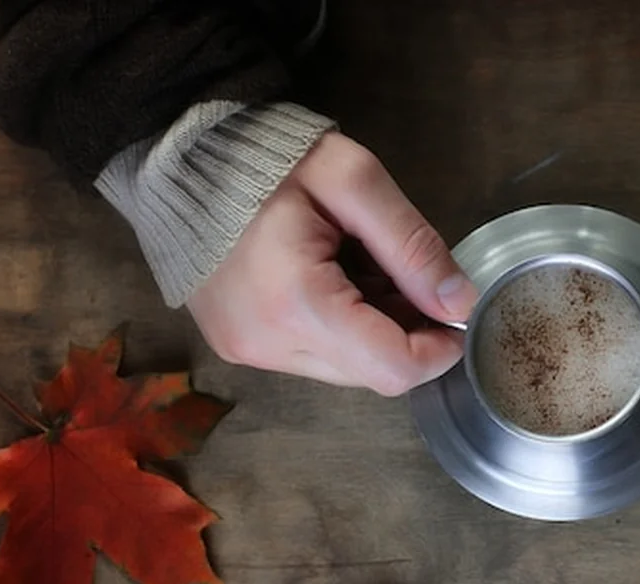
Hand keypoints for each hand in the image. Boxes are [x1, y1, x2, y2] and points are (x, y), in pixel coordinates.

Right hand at [186, 132, 476, 395]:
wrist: (179, 154)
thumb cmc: (268, 157)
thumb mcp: (355, 181)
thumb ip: (414, 246)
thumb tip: (460, 305)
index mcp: (295, 305)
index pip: (392, 368)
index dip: (438, 350)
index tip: (455, 313)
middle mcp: (266, 345)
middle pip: (371, 373)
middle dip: (406, 332)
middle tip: (408, 276)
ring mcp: (245, 350)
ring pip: (345, 369)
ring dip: (374, 329)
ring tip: (364, 267)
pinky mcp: (238, 345)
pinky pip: (312, 356)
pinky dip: (341, 327)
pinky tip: (336, 278)